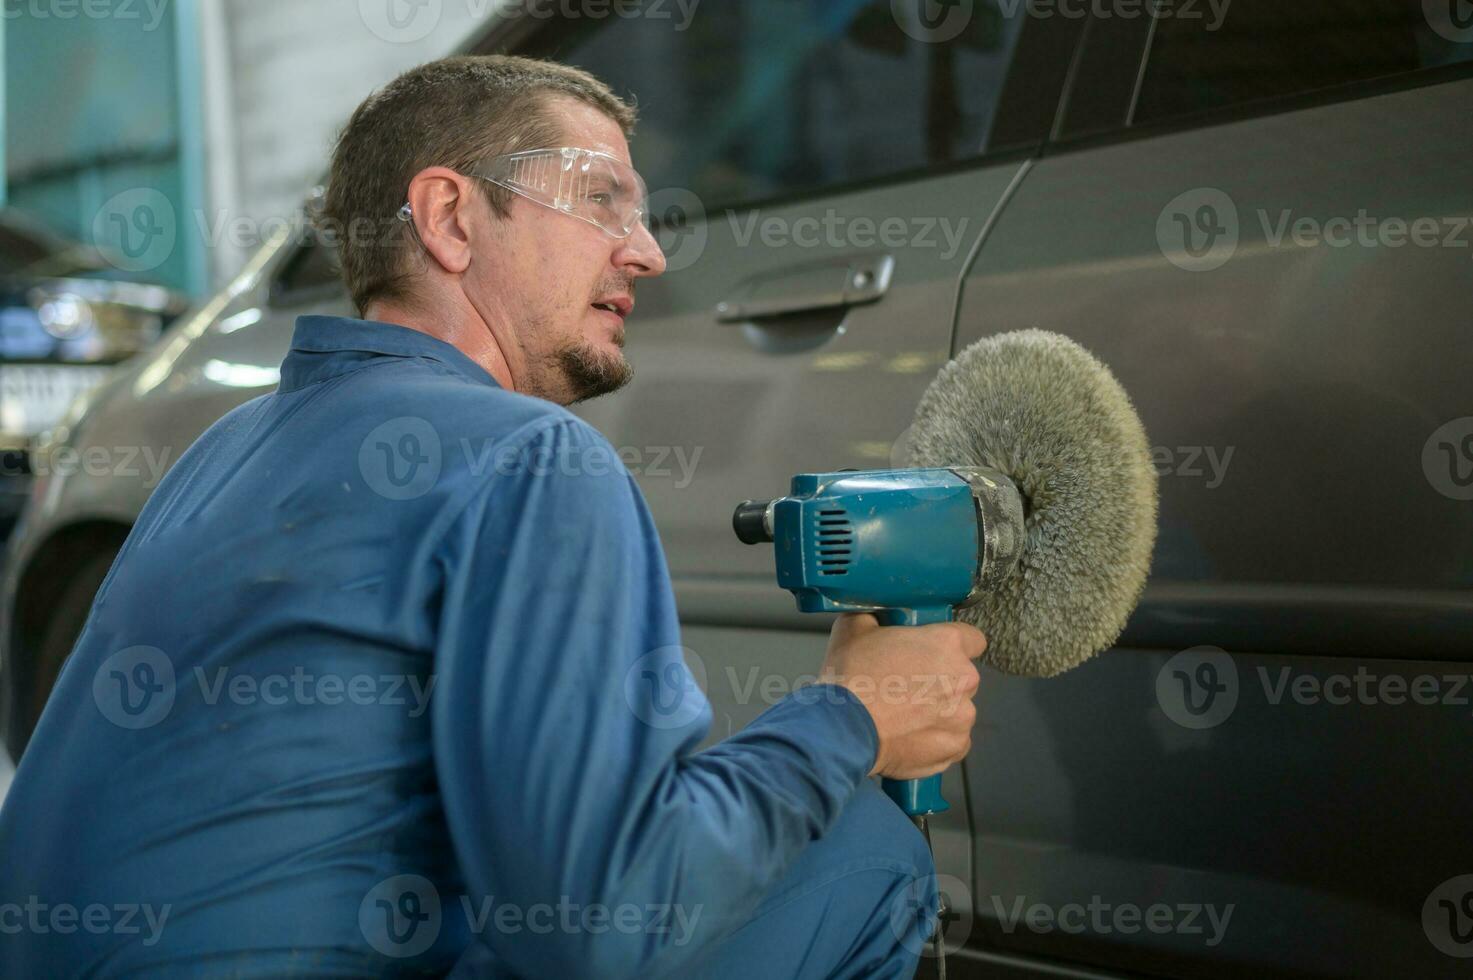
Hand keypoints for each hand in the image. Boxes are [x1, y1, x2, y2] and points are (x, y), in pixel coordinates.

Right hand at [819, 613, 985, 778]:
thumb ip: (877, 615)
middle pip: (962, 676)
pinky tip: (908, 735)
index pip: (972, 638)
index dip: (953, 644)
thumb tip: (876, 613)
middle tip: (907, 685)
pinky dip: (934, 739)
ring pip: (957, 710)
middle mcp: (963, 679)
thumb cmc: (851, 679)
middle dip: (941, 680)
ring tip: (903, 715)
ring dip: (938, 711)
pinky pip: (951, 740)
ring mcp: (962, 716)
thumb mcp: (854, 627)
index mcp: (947, 644)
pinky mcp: (955, 747)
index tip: (936, 652)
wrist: (842, 729)